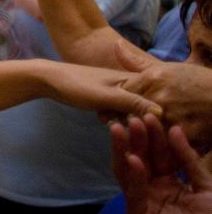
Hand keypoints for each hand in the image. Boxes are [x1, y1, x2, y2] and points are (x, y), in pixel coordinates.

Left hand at [41, 60, 160, 119]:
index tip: (160, 131)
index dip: (163, 115)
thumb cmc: (77, 85)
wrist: (49, 80)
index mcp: (136, 79)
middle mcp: (132, 84)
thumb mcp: (106, 96)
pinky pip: (124, 112)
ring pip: (137, 111)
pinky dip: (122, 120)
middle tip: (139, 134)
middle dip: (149, 121)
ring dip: (134, 122)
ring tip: (125, 130)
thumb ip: (132, 102)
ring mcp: (121, 92)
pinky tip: (115, 127)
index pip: (160, 97)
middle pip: (150, 106)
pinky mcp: (110, 99)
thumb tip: (162, 112)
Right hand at [112, 114, 211, 213]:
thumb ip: (188, 159)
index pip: (157, 155)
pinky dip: (133, 178)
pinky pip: (134, 196)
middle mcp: (151, 191)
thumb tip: (175, 129)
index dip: (154, 137)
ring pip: (128, 174)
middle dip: (136, 140)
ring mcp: (143, 205)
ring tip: (121, 131)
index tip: (151, 115)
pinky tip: (134, 160)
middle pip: (140, 160)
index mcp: (167, 182)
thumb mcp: (206, 185)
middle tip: (133, 119)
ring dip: (124, 151)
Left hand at [118, 42, 211, 148]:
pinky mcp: (185, 133)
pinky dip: (161, 146)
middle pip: (129, 113)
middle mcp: (158, 95)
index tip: (113, 110)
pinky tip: (161, 147)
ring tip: (142, 137)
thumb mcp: (168, 68)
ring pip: (145, 130)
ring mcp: (171, 115)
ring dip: (142, 135)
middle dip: (126, 121)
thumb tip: (115, 45)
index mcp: (152, 78)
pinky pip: (165, 143)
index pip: (121, 93)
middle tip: (124, 127)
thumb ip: (137, 62)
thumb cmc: (198, 81)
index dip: (116, 104)